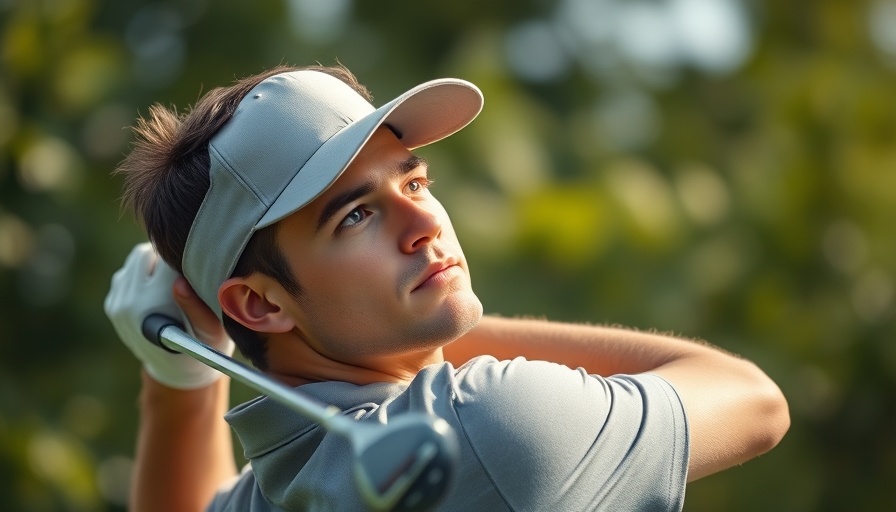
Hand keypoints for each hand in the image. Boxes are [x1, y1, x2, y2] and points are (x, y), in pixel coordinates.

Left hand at [104, 243, 234, 388]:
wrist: (176, 370)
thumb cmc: (204, 347)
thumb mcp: (212, 331)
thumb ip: (198, 307)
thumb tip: (179, 281)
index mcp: (153, 306)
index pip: (167, 259)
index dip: (186, 258)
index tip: (198, 265)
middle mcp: (129, 304)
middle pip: (146, 252)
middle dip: (166, 257)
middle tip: (185, 270)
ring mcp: (117, 304)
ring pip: (136, 258)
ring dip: (154, 262)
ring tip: (172, 280)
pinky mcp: (111, 305)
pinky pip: (127, 271)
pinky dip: (143, 273)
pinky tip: (157, 289)